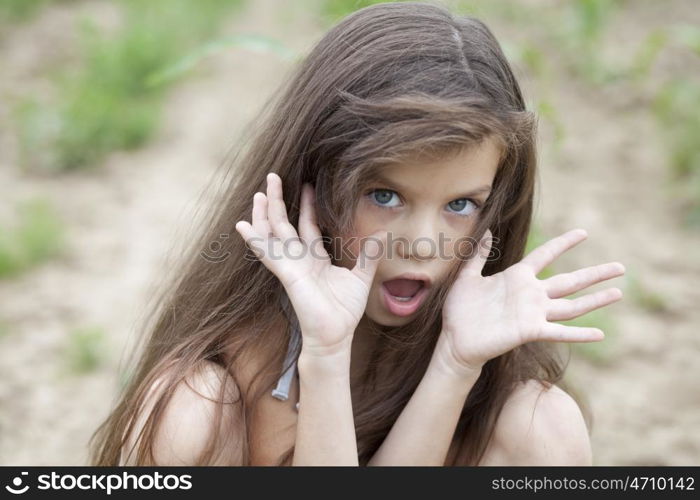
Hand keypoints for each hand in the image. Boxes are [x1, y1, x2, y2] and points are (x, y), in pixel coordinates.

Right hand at [234, 173, 385, 356]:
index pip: (308, 225)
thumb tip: (382, 234)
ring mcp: (290, 266)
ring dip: (264, 214)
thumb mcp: (361, 278)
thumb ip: (368, 255)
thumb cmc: (344, 311)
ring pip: (273, 234)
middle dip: (278, 201)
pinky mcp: (287, 274)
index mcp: (315, 258)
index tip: (307, 185)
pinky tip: (242, 225)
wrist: (335, 336)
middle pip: (284, 223)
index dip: (307, 205)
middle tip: (273, 176)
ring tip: (259, 192)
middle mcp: (299, 259)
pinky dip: (255, 239)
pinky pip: (267, 253)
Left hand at [439, 228, 624, 374]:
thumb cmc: (459, 309)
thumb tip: (485, 231)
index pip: (545, 255)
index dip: (563, 243)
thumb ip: (478, 255)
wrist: (454, 339)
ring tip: (619, 293)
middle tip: (621, 266)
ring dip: (595, 300)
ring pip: (571, 305)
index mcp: (517, 277)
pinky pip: (559, 332)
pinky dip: (579, 334)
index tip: (583, 233)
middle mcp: (531, 294)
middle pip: (569, 280)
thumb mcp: (467, 277)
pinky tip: (599, 333)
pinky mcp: (530, 331)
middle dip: (595, 273)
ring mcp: (533, 313)